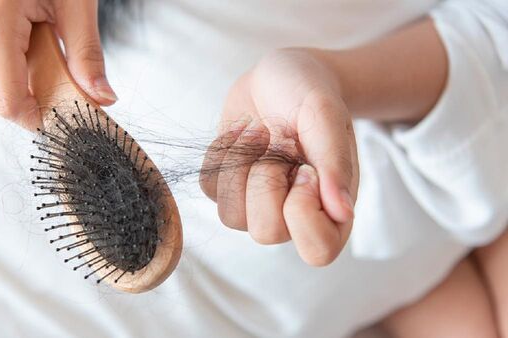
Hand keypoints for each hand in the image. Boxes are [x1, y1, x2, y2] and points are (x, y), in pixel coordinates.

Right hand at [0, 0, 116, 128]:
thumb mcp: (75, 2)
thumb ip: (87, 54)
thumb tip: (102, 98)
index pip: (8, 102)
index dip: (38, 117)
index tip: (62, 117)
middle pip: (4, 89)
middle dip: (36, 82)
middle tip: (55, 50)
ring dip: (22, 65)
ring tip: (34, 27)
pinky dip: (8, 52)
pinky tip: (19, 24)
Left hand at [200, 48, 358, 265]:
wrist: (279, 74)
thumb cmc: (311, 94)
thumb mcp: (326, 116)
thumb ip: (335, 162)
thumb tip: (342, 212)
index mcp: (331, 206)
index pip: (318, 251)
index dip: (303, 211)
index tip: (305, 167)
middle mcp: (293, 214)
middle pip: (265, 233)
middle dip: (264, 180)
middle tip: (279, 143)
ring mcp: (256, 204)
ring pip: (230, 216)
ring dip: (240, 164)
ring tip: (259, 131)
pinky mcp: (227, 187)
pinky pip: (209, 188)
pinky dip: (222, 152)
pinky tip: (243, 131)